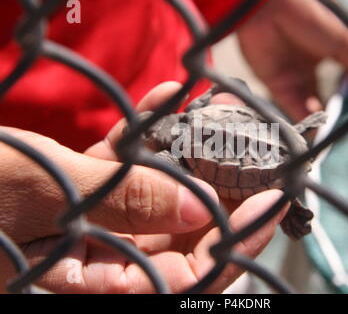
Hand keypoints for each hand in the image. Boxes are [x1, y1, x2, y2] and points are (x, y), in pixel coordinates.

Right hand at [0, 82, 286, 292]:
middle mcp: (98, 258)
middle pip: (181, 239)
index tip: (272, 203)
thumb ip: (121, 203)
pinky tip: (163, 101)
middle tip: (262, 165)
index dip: (234, 244)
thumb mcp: (39, 193)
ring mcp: (91, 224)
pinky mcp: (79, 191)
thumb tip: (197, 207)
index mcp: (89, 280)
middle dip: (224, 200)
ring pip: (159, 201)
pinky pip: (124, 170)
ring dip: (188, 160)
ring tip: (217, 124)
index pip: (185, 278)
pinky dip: (143, 139)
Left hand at [237, 0, 347, 120]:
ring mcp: (291, 77)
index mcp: (325, 56)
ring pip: (305, 106)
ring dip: (316, 121)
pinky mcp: (274, 84)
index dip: (346, 100)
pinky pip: (289, 106)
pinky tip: (314, 126)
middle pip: (320, 99)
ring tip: (328, 131)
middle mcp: (307, 69)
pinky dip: (302, 118)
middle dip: (330, 116)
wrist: (269, 11)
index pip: (337, 84)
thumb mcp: (341, 41)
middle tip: (341, 129)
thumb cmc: (307, 18)